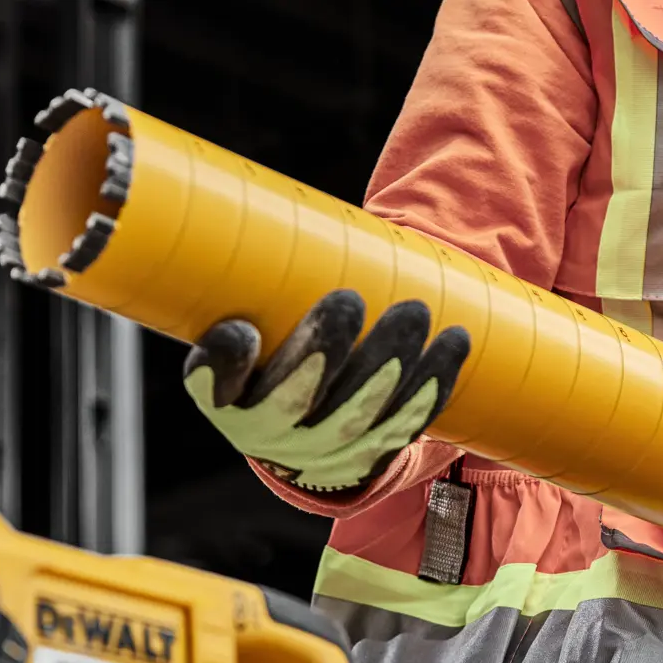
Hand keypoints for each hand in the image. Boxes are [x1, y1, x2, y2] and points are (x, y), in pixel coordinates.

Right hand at [184, 290, 469, 492]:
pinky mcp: (369, 458)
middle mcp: (267, 436)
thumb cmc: (270, 353)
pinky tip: (451, 347)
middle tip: (348, 300)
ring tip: (415, 312)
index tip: (242, 332)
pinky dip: (430, 388)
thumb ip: (253, 282)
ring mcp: (320, 454)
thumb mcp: (248, 321)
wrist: (300, 431)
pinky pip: (402, 428)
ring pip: (358, 420)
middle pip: (294, 405)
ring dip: (392, 367)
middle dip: (324, 354)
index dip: (223, 368)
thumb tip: (272, 204)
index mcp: (224, 398)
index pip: (211, 387)